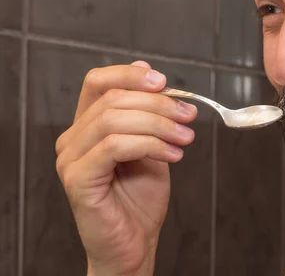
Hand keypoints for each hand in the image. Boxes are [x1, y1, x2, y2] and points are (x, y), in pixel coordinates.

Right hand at [55, 61, 196, 275]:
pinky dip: (150, 144)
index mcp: (87, 125)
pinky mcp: (78, 179)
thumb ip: (147, 111)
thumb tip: (146, 69)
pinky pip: (115, 146)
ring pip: (114, 119)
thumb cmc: (141, 196)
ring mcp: (70, 159)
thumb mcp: (151, 143)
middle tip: (189, 116)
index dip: (130, 75)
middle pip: (112, 98)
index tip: (165, 82)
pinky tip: (173, 155)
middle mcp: (72, 139)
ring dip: (159, 124)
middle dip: (158, 103)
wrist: (135, 241)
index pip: (97, 82)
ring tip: (186, 138)